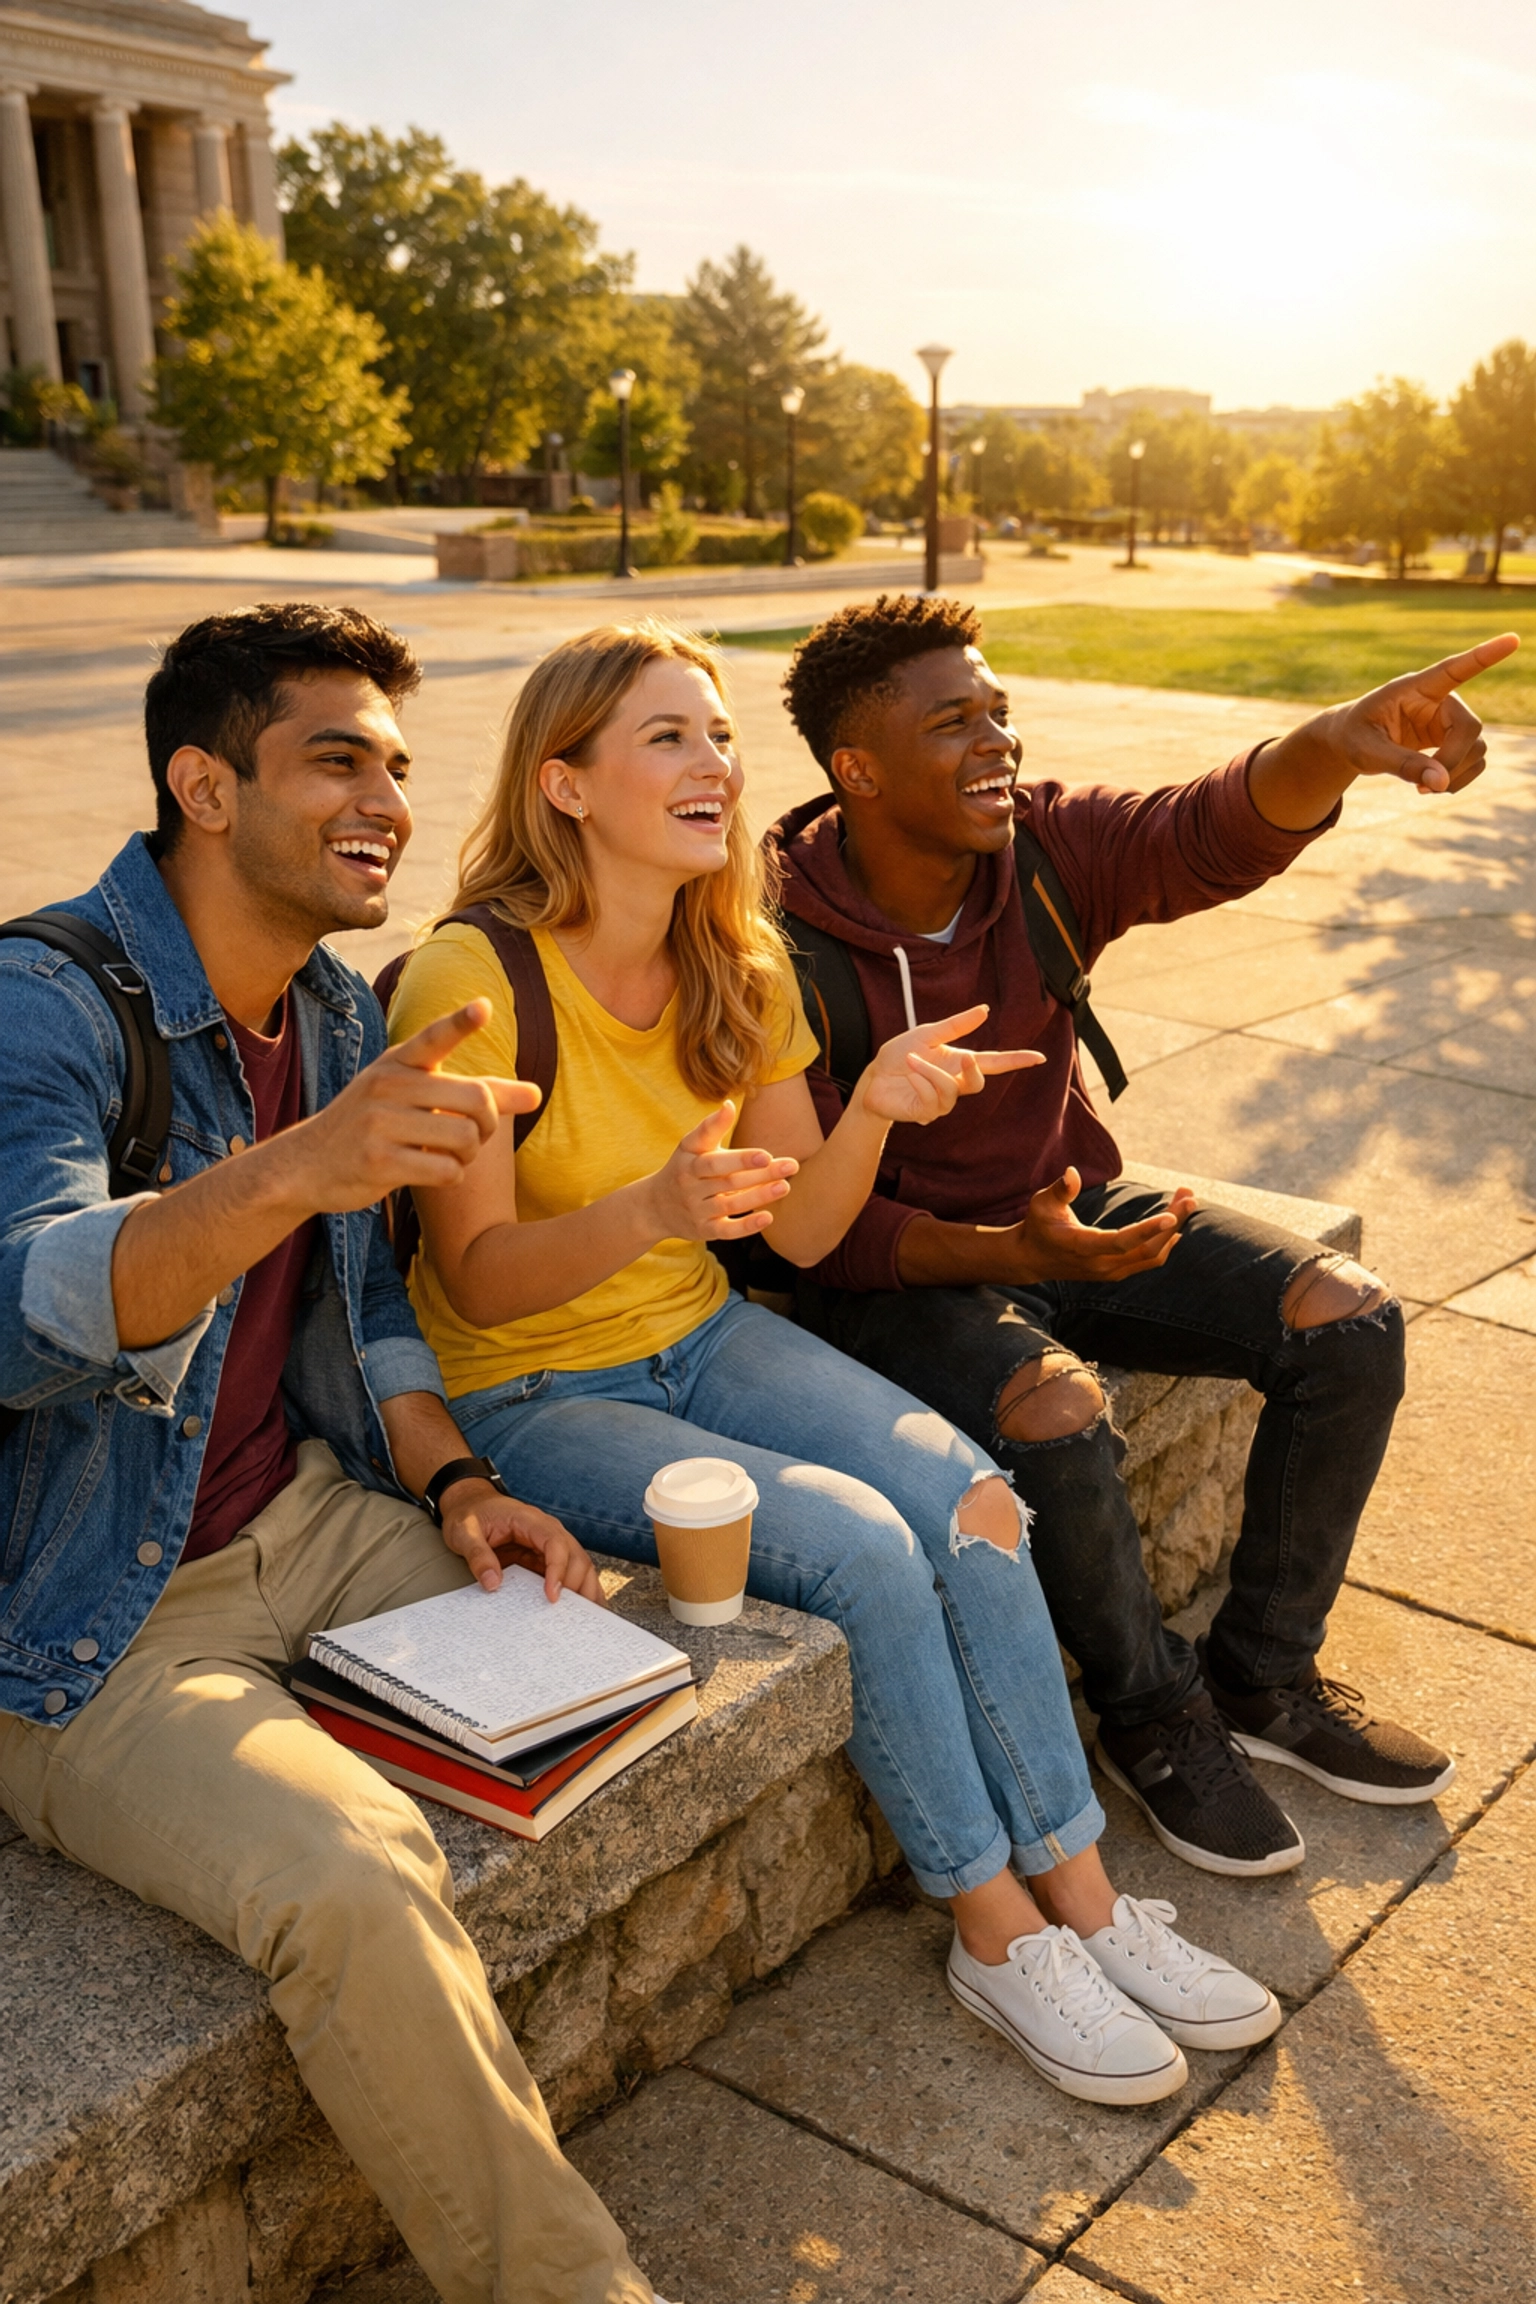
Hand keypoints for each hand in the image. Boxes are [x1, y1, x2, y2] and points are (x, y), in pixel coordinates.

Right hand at [284, 1001, 539, 1212]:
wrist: (307, 1164)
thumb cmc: (374, 1124)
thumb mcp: (414, 1096)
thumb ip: (477, 1092)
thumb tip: (537, 1094)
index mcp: (398, 1061)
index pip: (434, 1037)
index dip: (461, 1023)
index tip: (484, 1008)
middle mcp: (388, 1084)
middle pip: (477, 1101)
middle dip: (489, 1126)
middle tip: (476, 1136)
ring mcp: (379, 1122)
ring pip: (465, 1138)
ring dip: (468, 1155)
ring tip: (449, 1155)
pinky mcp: (377, 1161)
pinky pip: (446, 1170)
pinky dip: (450, 1176)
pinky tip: (431, 1173)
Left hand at [438, 1479, 604, 1601]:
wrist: (471, 1504)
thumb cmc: (470, 1514)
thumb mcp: (464, 1532)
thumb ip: (477, 1555)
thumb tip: (492, 1583)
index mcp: (530, 1521)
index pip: (555, 1543)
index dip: (558, 1569)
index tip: (552, 1595)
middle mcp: (547, 1531)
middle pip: (575, 1556)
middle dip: (578, 1586)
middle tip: (571, 1616)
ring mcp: (549, 1546)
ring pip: (579, 1566)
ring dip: (585, 1590)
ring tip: (587, 1619)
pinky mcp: (544, 1559)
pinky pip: (568, 1573)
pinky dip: (579, 1590)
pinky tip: (585, 1609)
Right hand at [639, 1101, 799, 1242]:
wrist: (655, 1207)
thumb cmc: (682, 1169)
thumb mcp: (690, 1146)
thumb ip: (711, 1127)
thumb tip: (729, 1104)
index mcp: (690, 1162)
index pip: (715, 1161)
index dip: (740, 1159)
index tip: (766, 1154)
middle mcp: (691, 1187)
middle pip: (729, 1181)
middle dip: (761, 1174)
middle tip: (791, 1166)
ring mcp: (697, 1210)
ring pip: (730, 1204)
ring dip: (759, 1196)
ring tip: (785, 1186)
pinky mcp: (703, 1230)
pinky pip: (727, 1231)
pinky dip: (747, 1226)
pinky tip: (768, 1217)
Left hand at [860, 1005, 1042, 1127]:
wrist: (873, 1077)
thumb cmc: (899, 1055)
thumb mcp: (927, 1034)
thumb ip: (955, 1025)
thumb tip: (985, 1010)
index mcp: (959, 1062)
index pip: (994, 1063)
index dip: (1016, 1060)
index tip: (1039, 1057)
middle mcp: (955, 1083)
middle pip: (979, 1083)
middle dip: (974, 1070)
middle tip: (965, 1058)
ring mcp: (942, 1101)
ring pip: (951, 1090)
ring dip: (930, 1072)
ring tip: (911, 1060)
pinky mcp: (926, 1113)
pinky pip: (932, 1099)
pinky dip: (920, 1083)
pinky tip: (909, 1077)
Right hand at [992, 1167, 1196, 1283]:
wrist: (1033, 1259)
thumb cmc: (1038, 1225)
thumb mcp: (1042, 1203)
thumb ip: (1060, 1190)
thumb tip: (1072, 1172)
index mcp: (1083, 1247)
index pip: (1122, 1242)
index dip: (1148, 1229)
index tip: (1171, 1215)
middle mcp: (1101, 1265)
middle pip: (1147, 1248)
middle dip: (1173, 1221)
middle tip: (1189, 1195)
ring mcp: (1111, 1272)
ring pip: (1153, 1255)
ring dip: (1173, 1229)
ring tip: (1185, 1199)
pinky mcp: (1117, 1272)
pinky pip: (1149, 1260)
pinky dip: (1166, 1241)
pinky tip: (1176, 1223)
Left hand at [1278, 634, 1518, 800]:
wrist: (1351, 742)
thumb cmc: (1354, 737)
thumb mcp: (1367, 752)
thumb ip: (1402, 765)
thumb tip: (1440, 783)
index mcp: (1415, 688)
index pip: (1454, 669)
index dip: (1484, 656)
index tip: (1512, 640)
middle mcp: (1439, 701)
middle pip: (1470, 727)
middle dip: (1453, 760)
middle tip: (1423, 787)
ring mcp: (1448, 721)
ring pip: (1477, 748)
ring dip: (1455, 775)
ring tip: (1421, 788)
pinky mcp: (1451, 741)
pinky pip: (1473, 762)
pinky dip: (1456, 780)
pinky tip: (1431, 786)